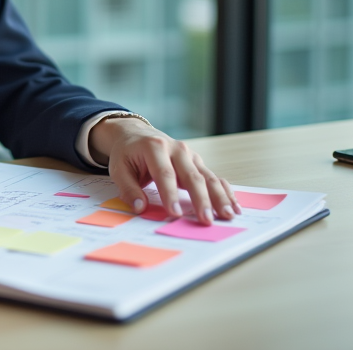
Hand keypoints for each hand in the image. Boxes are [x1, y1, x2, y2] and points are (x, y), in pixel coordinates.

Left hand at [89, 117, 240, 225]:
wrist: (136, 134)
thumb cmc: (128, 153)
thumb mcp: (119, 168)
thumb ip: (129, 188)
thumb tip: (140, 208)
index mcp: (154, 148)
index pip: (165, 174)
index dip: (170, 194)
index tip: (174, 213)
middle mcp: (177, 149)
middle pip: (192, 176)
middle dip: (201, 199)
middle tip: (206, 220)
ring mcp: (190, 155)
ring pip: (208, 177)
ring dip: (219, 197)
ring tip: (227, 215)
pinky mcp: (198, 162)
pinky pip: (214, 177)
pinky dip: (225, 192)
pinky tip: (233, 206)